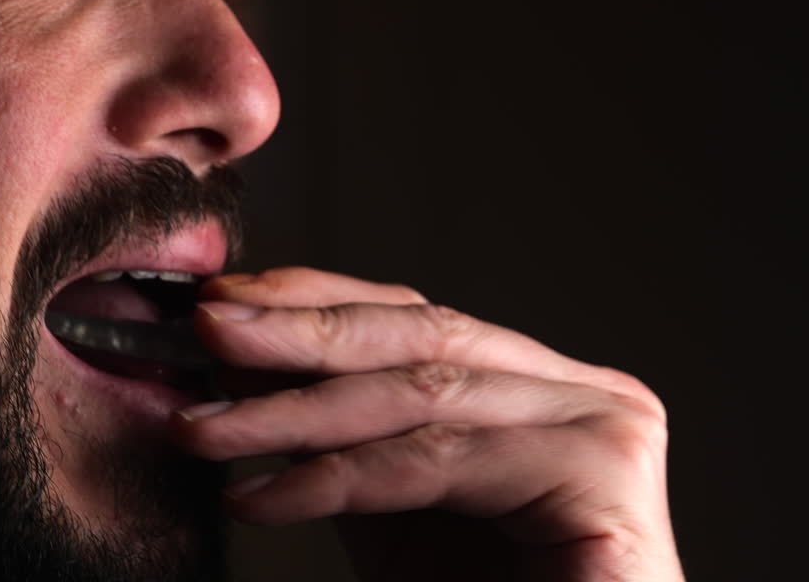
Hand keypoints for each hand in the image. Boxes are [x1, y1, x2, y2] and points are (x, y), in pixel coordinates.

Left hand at [172, 267, 684, 581]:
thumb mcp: (385, 507)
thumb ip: (335, 436)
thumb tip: (238, 366)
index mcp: (541, 389)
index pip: (416, 320)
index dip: (315, 300)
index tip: (223, 303)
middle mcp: (586, 393)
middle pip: (422, 338)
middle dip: (299, 334)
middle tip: (205, 329)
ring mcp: (604, 426)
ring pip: (421, 395)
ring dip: (293, 412)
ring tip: (204, 430)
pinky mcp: (603, 477)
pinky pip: (439, 461)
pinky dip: (336, 478)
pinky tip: (259, 498)